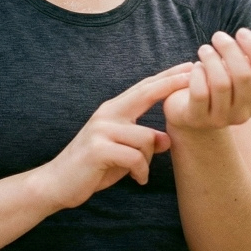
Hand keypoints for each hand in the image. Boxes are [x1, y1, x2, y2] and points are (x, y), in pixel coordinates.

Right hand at [32, 63, 192, 209]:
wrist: (57, 184)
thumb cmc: (93, 167)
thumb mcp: (122, 153)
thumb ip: (142, 143)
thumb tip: (167, 140)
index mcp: (113, 111)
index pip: (144, 89)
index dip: (167, 77)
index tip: (189, 67)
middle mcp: (107, 114)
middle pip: (145, 93)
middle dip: (171, 84)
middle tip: (193, 75)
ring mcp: (101, 130)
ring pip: (146, 138)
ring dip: (148, 160)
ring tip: (139, 173)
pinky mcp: (98, 149)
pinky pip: (135, 157)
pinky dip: (141, 171)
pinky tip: (137, 179)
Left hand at [163, 28, 250, 131]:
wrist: (191, 112)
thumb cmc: (221, 84)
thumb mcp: (242, 72)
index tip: (241, 32)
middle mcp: (244, 113)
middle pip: (243, 75)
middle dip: (230, 49)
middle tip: (218, 36)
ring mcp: (221, 119)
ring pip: (221, 83)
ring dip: (211, 59)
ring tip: (205, 49)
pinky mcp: (198, 119)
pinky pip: (200, 93)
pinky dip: (198, 74)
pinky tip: (195, 67)